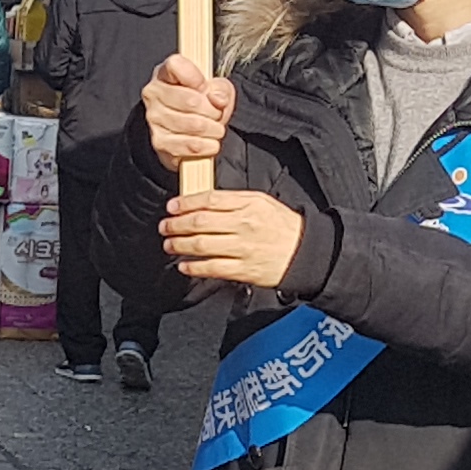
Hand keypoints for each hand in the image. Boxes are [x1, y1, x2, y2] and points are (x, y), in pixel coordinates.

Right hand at [142, 54, 235, 173]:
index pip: (176, 65)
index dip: (197, 77)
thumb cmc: (200, 104)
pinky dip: (207, 145)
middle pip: (190, 100)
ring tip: (215, 128)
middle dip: (213, 110)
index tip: (206, 87)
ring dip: (213, 129)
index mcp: (165, 73)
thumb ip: (220, 89)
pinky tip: (210, 142)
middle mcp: (154, 93)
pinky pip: (190, 145)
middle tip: (217, 114)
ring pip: (194, 125)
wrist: (187, 132)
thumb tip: (218, 99)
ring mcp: (154, 118)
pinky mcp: (160, 142)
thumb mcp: (215, 89)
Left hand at [164, 188, 308, 290]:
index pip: (209, 200)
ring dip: (180, 245)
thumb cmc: (281, 225)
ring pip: (202, 245)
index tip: (171, 207)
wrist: (305, 251)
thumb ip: (233, 200)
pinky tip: (184, 265)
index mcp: (248, 205)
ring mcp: (243, 249)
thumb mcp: (261, 202)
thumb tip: (202, 201)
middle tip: (165, 226)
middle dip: (176, 225)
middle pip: (200, 222)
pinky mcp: (244, 270)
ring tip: (169, 244)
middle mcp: (244, 225)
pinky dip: (194, 267)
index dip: (185, 203)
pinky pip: (213, 268)